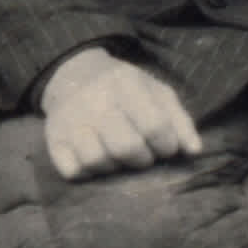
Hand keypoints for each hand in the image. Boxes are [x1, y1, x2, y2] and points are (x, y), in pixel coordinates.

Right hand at [41, 47, 202, 180]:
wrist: (73, 75)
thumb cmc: (125, 89)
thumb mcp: (157, 92)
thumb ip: (179, 120)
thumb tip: (194, 151)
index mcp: (126, 84)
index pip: (155, 126)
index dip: (168, 145)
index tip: (167, 147)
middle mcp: (94, 100)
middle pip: (126, 147)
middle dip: (143, 159)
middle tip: (144, 155)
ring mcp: (70, 121)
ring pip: (97, 162)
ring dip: (115, 167)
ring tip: (120, 156)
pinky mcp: (53, 139)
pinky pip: (73, 171)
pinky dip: (88, 172)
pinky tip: (97, 158)